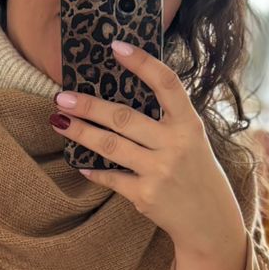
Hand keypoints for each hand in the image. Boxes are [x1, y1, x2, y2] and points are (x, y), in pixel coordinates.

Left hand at [49, 41, 242, 257]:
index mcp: (189, 125)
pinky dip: (94, 170)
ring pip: (110, 146)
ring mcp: (159, 171)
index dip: (142, 63)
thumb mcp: (193, 140)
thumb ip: (166, 120)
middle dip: (89, 106)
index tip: (116, 46)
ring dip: (81, 132)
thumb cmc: (197, 173)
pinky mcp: (145, 195)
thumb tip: (123, 95)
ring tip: (59, 121)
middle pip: (124, 117)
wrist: (210, 222)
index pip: (167, 84)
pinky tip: (80, 164)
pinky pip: (111, 177)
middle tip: (62, 96)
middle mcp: (175, 145)